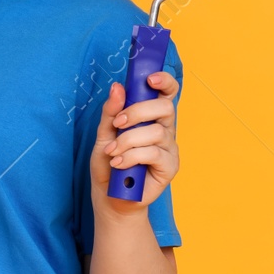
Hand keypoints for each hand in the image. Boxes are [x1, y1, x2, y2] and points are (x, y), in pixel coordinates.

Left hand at [90, 71, 179, 214]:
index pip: (167, 93)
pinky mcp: (169, 167)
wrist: (110, 195)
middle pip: (164, 108)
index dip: (164, 81)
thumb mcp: (104, 134)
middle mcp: (165, 129)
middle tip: (117, 124)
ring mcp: (169, 148)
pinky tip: (119, 165)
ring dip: (127, 140)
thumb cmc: (108, 163)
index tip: (150, 78)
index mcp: (152, 117)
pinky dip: (131, 157)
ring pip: (155, 132)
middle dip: (136, 112)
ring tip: (112, 152)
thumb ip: (110, 112)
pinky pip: (153, 153)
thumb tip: (117, 87)